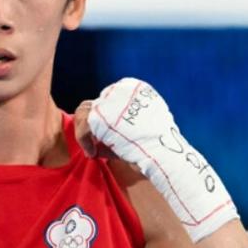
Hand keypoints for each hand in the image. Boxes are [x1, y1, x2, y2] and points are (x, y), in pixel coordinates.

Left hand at [81, 78, 239, 242]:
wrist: (164, 155)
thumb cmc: (154, 151)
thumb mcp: (133, 138)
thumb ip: (115, 136)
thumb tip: (96, 145)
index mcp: (133, 92)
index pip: (106, 101)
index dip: (99, 121)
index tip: (99, 140)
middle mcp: (122, 92)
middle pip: (93, 104)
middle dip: (87, 126)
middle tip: (90, 146)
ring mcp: (113, 100)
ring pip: (85, 112)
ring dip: (84, 132)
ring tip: (91, 150)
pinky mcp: (104, 113)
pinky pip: (85, 124)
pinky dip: (84, 139)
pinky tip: (92, 153)